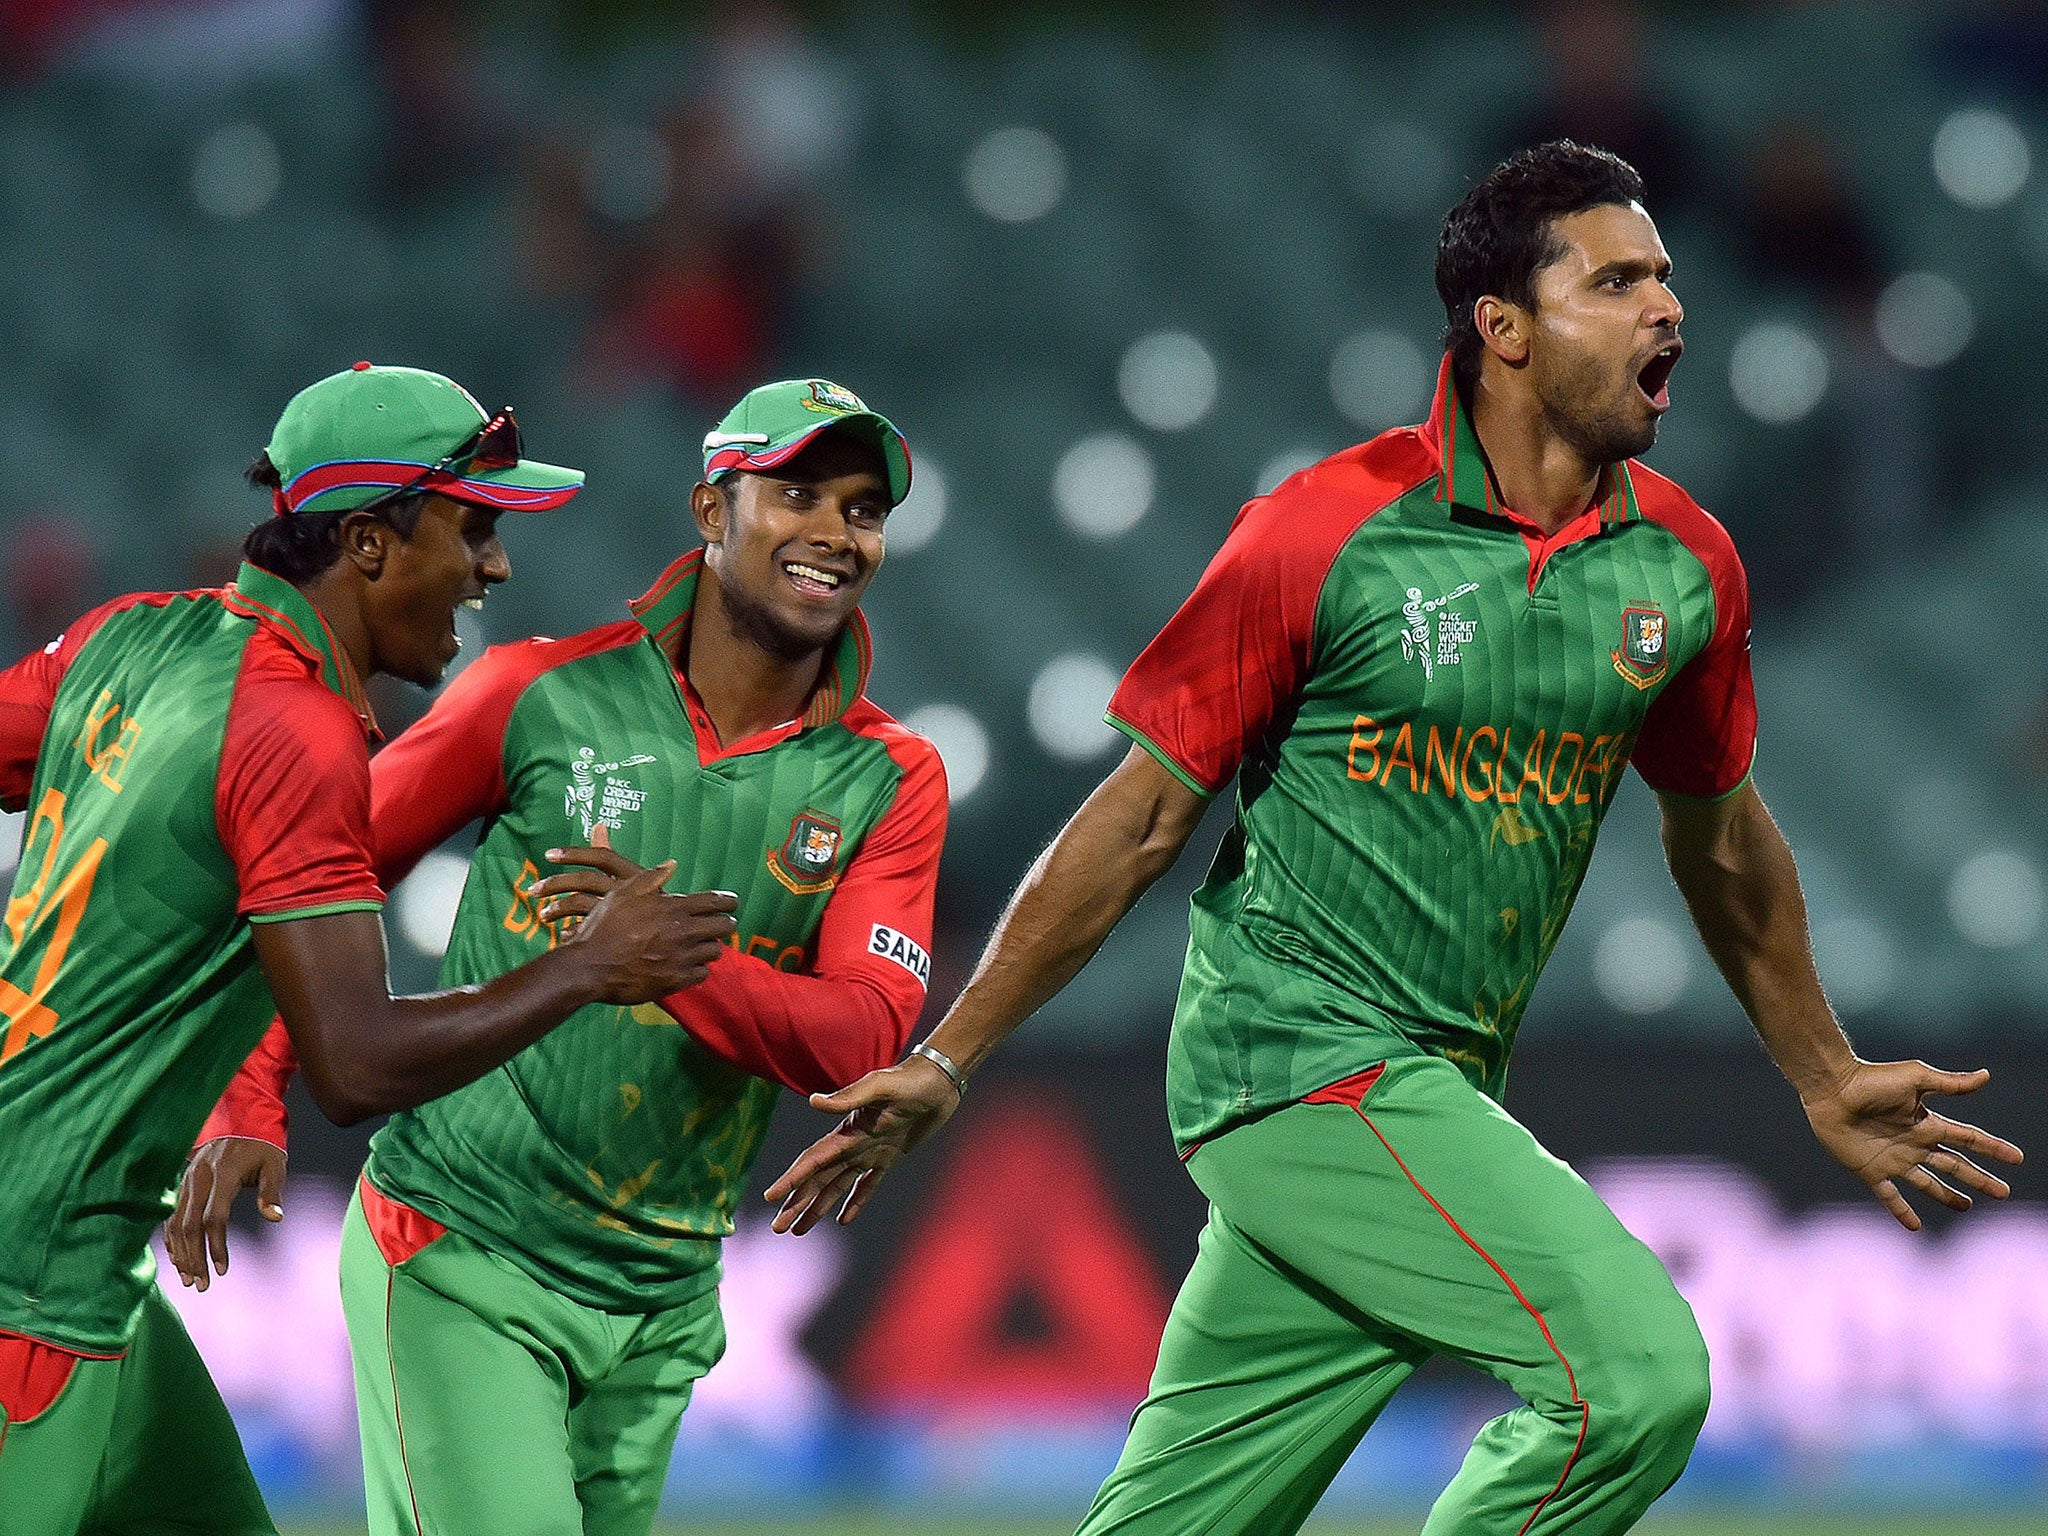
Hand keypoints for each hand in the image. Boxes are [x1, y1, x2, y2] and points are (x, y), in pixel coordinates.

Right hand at [167, 1137, 286, 1290]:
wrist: (240, 1117)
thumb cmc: (262, 1145)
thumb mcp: (275, 1163)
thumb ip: (272, 1191)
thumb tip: (275, 1218)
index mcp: (223, 1173)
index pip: (214, 1218)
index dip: (216, 1246)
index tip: (222, 1270)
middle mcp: (199, 1178)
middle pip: (190, 1226)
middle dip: (194, 1258)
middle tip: (202, 1285)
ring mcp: (186, 1181)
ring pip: (176, 1223)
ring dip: (181, 1254)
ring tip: (190, 1279)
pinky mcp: (182, 1185)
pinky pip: (171, 1216)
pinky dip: (173, 1240)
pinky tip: (179, 1259)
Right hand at [535, 825, 736, 1002]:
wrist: (589, 966)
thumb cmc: (604, 927)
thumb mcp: (623, 892)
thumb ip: (652, 877)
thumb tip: (672, 863)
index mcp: (673, 908)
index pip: (716, 901)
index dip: (728, 900)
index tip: (732, 901)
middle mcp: (682, 933)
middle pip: (725, 926)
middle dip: (726, 923)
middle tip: (723, 923)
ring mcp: (680, 959)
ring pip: (715, 951)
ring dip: (710, 946)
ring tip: (702, 943)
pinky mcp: (675, 981)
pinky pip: (702, 974)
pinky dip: (699, 968)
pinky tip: (690, 964)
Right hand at [762, 1055, 963, 1233]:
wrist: (939, 1079)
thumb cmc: (910, 1080)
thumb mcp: (879, 1086)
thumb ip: (848, 1097)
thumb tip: (813, 1101)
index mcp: (847, 1131)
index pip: (813, 1160)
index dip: (792, 1180)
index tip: (771, 1198)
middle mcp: (853, 1144)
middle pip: (818, 1179)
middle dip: (797, 1202)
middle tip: (777, 1228)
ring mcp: (870, 1152)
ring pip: (837, 1186)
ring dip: (817, 1207)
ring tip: (799, 1229)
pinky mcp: (890, 1157)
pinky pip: (868, 1185)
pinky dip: (855, 1202)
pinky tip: (843, 1220)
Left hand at [1801, 1059, 2023, 1230]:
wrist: (1831, 1088)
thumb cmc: (1870, 1079)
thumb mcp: (1915, 1078)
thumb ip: (1950, 1084)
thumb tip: (1986, 1076)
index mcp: (1927, 1123)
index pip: (1968, 1139)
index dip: (1993, 1148)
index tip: (2017, 1158)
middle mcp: (1914, 1143)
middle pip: (1954, 1165)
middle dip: (1979, 1178)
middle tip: (2003, 1193)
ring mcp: (1893, 1159)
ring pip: (1927, 1183)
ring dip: (1947, 1196)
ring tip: (1966, 1207)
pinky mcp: (1870, 1170)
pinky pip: (1890, 1196)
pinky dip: (1902, 1211)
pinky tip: (1915, 1226)